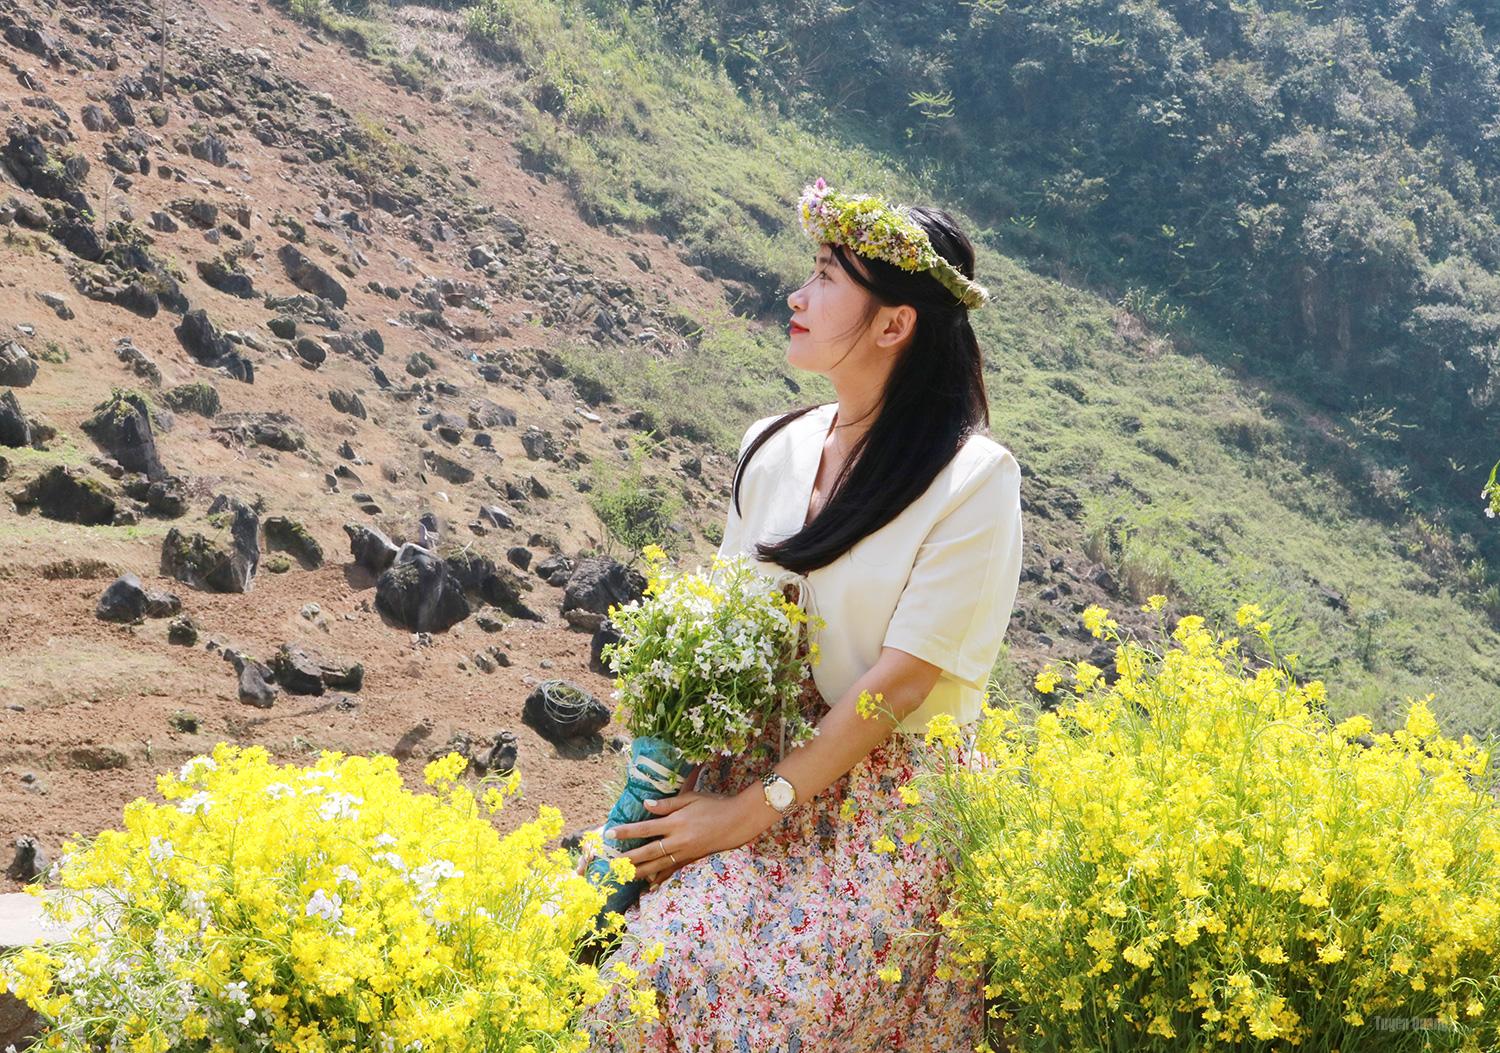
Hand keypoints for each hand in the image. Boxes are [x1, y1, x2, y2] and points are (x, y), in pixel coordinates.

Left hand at [607, 786, 769, 885]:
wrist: (738, 821)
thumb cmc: (714, 804)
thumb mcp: (691, 798)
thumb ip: (667, 804)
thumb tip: (645, 805)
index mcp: (676, 822)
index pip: (645, 828)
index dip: (627, 831)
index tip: (610, 833)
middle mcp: (679, 840)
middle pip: (649, 851)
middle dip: (629, 857)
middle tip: (612, 862)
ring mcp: (686, 852)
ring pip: (659, 864)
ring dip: (641, 870)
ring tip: (625, 875)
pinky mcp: (693, 858)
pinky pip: (674, 870)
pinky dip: (662, 877)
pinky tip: (651, 884)